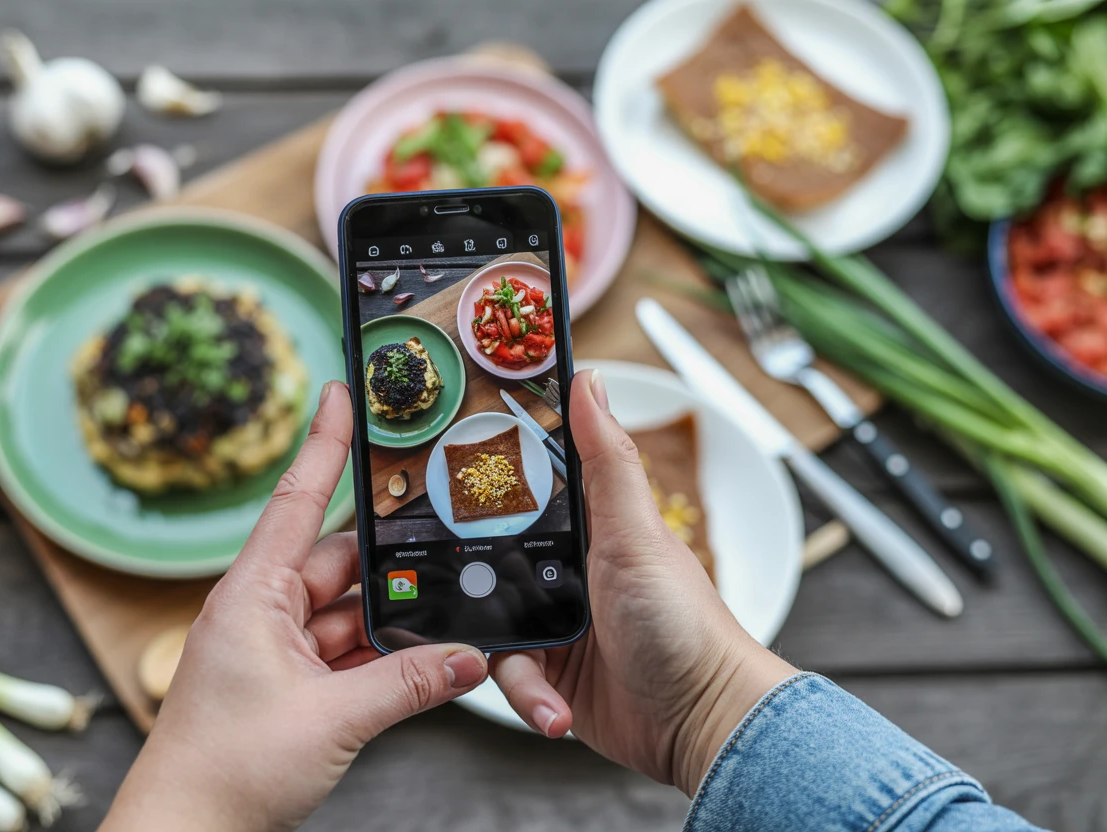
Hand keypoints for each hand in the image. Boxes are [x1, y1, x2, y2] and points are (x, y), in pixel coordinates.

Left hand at [101, 381, 488, 831]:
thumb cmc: (224, 771)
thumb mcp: (332, 720)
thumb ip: (408, 685)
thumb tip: (468, 661)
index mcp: (252, 596)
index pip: (297, 501)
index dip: (323, 444)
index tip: (341, 393)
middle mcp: (261, 611)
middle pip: (340, 565)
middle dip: (393, 569)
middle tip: (447, 553)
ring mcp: (274, 649)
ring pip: (348, 613)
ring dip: (390, 625)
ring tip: (441, 629)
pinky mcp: (287, 683)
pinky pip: (344, 653)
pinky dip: (380, 658)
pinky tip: (418, 665)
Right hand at [491, 370, 795, 795]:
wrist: (704, 723)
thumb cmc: (685, 625)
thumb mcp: (635, 535)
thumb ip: (606, 461)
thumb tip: (589, 381)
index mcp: (587, 531)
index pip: (523, 498)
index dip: (483, 495)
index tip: (445, 490)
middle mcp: (567, 575)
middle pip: (490, 567)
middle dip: (474, 591)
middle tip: (469, 603)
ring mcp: (558, 626)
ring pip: (491, 629)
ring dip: (508, 660)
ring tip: (537, 674)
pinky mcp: (553, 677)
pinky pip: (511, 679)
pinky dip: (528, 698)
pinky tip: (557, 710)